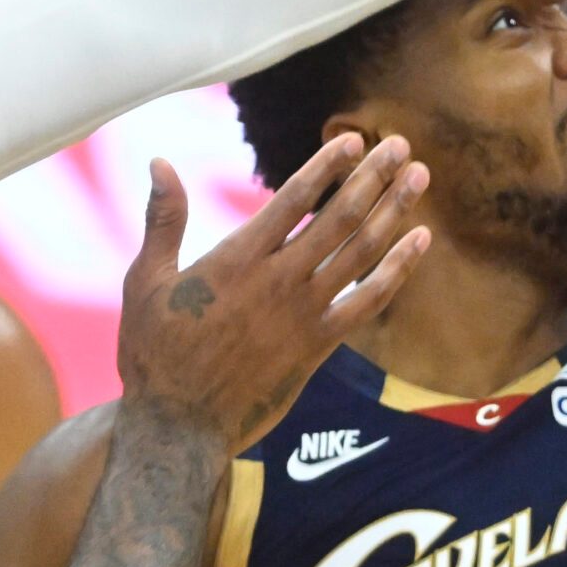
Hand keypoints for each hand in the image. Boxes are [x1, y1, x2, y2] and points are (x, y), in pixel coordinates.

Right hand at [118, 135, 428, 450]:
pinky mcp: (319, 346)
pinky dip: (398, 269)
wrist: (180, 426)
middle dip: (374, 177)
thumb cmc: (154, 353)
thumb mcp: (146, 281)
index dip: (328, 166)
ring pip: (361, 252)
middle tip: (401, 145)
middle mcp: (278, 281)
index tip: (355, 139)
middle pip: (339, 217)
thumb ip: (163, 220)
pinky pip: (369, 301)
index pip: (293, 199)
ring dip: (394, 211)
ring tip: (420, 177)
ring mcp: (303, 314)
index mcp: (236, 259)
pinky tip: (420, 242)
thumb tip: (159, 161)